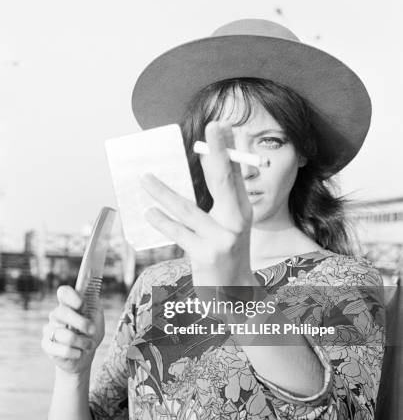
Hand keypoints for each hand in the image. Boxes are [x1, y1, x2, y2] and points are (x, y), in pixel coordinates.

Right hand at [41, 286, 104, 374]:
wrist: (87, 354)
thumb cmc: (91, 332)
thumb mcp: (97, 317)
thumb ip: (93, 305)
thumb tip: (90, 295)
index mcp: (69, 304)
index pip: (63, 292)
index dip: (71, 297)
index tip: (81, 305)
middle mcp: (56, 315)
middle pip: (62, 312)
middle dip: (81, 323)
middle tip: (92, 330)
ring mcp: (49, 329)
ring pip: (63, 334)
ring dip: (81, 341)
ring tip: (88, 345)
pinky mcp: (47, 345)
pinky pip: (60, 349)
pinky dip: (73, 352)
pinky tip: (78, 353)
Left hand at [141, 121, 254, 288]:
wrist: (234, 294)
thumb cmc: (224, 252)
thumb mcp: (226, 225)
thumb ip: (217, 198)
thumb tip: (201, 162)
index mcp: (242, 211)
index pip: (236, 174)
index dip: (229, 149)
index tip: (223, 125)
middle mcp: (237, 222)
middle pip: (225, 181)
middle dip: (218, 151)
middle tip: (213, 126)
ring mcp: (222, 239)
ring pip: (188, 209)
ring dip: (162, 193)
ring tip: (144, 179)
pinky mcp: (206, 255)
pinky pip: (178, 233)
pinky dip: (161, 222)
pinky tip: (149, 213)